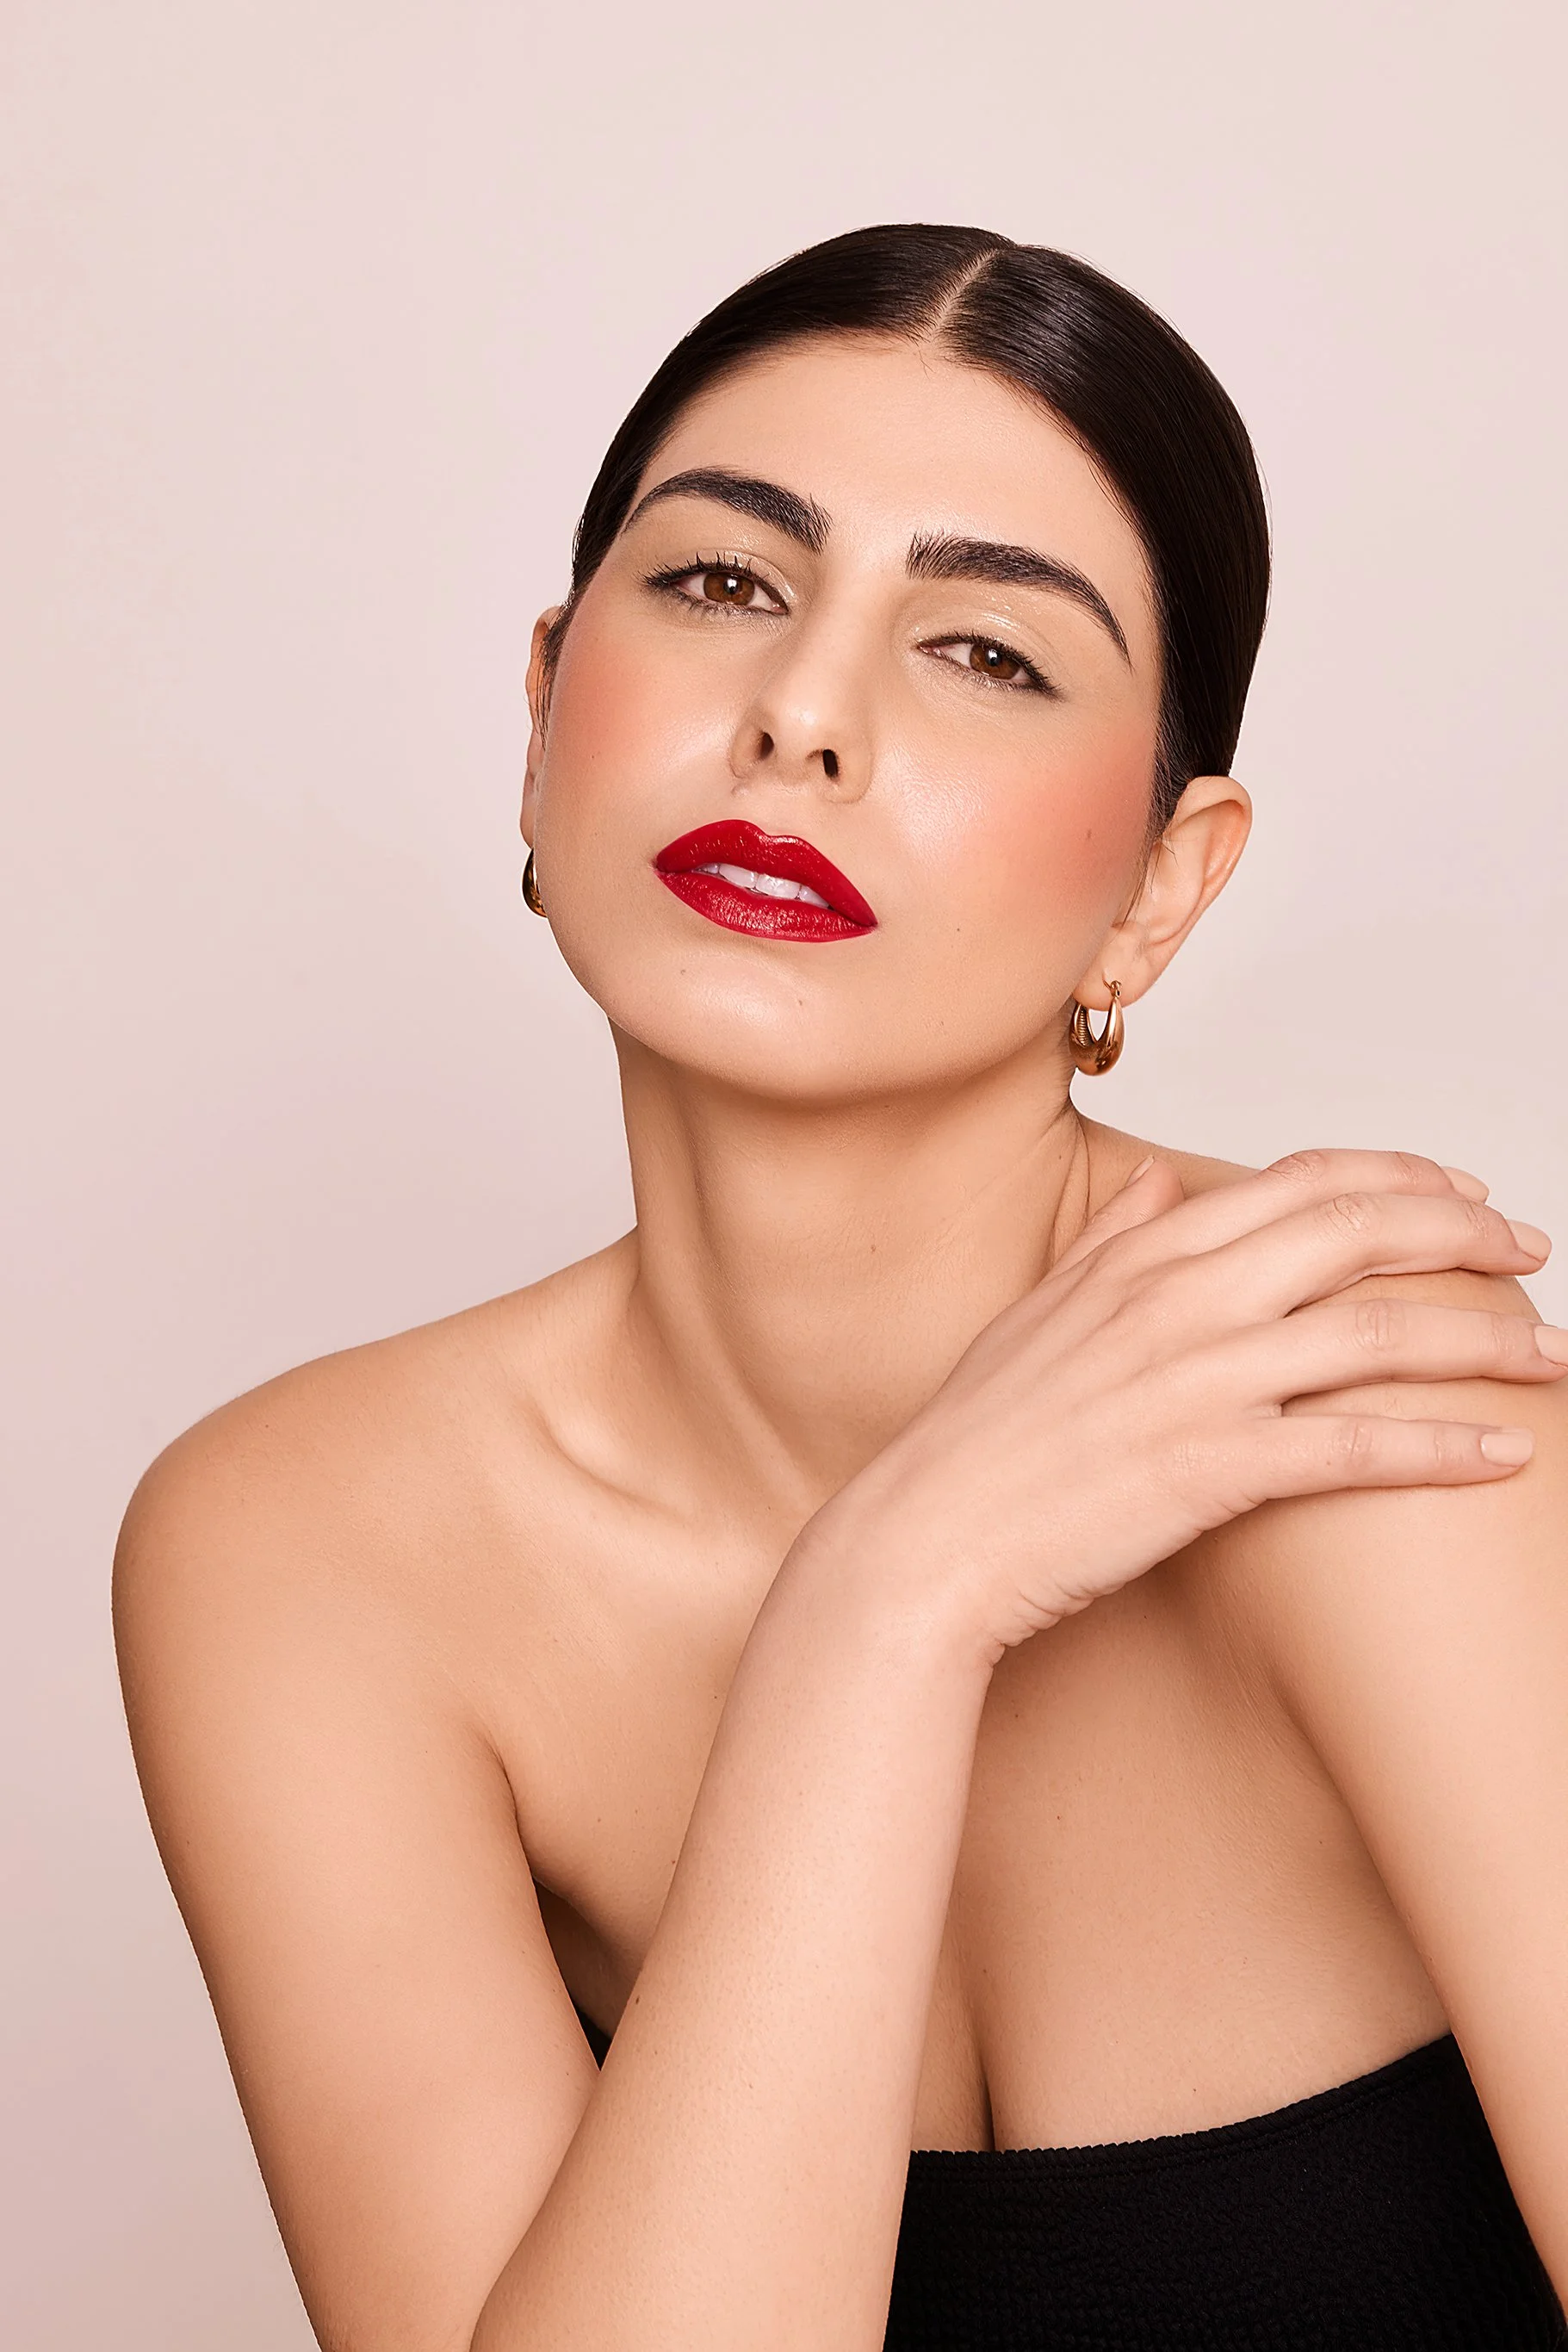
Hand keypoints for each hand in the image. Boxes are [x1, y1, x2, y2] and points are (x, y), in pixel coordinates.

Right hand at [819, 1149, 1561, 1662]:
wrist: (929, 1538)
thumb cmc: (976, 1437)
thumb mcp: (1036, 1312)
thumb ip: (1108, 1240)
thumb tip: (1154, 1183)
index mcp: (1145, 1255)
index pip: (1303, 1180)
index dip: (1402, 1175)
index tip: (1463, 1190)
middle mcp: (1181, 1298)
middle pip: (1363, 1232)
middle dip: (1469, 1232)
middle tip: (1532, 1252)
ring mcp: (1200, 1379)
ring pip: (1382, 1332)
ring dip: (1488, 1339)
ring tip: (1552, 1355)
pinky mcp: (1214, 1467)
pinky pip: (1359, 1446)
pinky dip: (1445, 1445)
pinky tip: (1506, 1452)